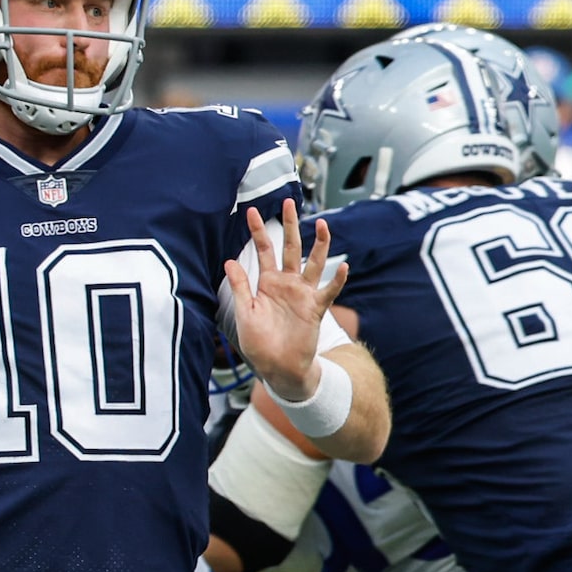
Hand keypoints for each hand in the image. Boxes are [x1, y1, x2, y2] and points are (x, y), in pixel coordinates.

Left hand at [221, 201, 347, 398]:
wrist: (278, 368)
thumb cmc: (259, 344)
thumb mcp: (244, 313)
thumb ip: (240, 287)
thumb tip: (228, 261)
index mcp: (267, 283)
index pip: (263, 250)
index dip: (258, 231)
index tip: (252, 211)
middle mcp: (287, 284)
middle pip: (291, 248)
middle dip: (290, 225)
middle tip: (289, 203)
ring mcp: (303, 294)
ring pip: (313, 263)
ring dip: (319, 245)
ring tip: (322, 225)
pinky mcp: (315, 308)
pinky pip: (328, 291)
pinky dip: (337, 280)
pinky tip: (343, 267)